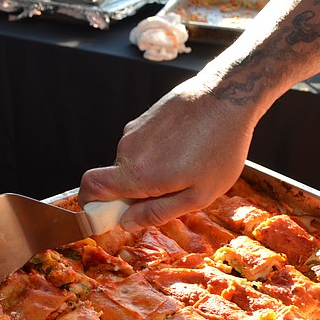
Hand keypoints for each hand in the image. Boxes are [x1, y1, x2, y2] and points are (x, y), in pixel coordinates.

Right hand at [78, 75, 261, 229]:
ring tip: (186, 166)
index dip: (90, 205)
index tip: (107, 215)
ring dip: (149, 172)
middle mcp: (128, 149)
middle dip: (134, 193)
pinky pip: (142, 145)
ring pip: (131, 162)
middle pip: (115, 179)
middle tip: (171, 193)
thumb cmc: (221, 148)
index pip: (90, 189)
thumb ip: (157, 213)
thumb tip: (126, 223)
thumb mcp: (197, 196)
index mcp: (138, 174)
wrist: (229, 96)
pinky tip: (186, 148)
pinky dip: (156, 153)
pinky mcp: (144, 117)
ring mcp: (135, 130)